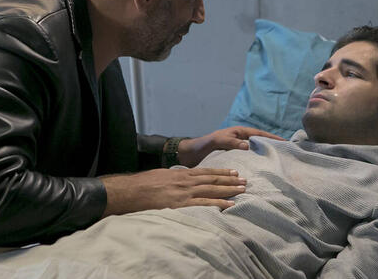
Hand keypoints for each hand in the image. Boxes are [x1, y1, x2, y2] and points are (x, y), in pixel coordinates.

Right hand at [100, 168, 245, 215]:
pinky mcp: (182, 203)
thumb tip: (181, 179)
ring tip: (242, 190)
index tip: (234, 172)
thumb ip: (174, 177)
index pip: (206, 172)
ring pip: (212, 190)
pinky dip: (218, 204)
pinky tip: (229, 205)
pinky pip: (204, 203)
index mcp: (181, 173)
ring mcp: (185, 192)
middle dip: (230, 180)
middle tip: (245, 180)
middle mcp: (186, 181)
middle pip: (213, 180)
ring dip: (229, 190)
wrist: (132, 190)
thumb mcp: (161, 176)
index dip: (221, 172)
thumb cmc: (143, 184)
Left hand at [177, 126, 284, 166]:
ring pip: (255, 151)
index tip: (285, 141)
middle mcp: (240, 139)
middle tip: (286, 153)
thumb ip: (231, 142)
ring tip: (278, 162)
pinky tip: (262, 171)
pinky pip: (248, 159)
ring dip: (265, 155)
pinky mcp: (234, 158)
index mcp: (238, 132)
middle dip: (272, 145)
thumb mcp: (218, 141)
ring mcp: (238, 149)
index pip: (259, 133)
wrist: (191, 154)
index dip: (272, 137)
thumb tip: (247, 145)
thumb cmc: (204, 144)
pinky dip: (256, 163)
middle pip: (260, 141)